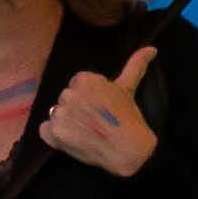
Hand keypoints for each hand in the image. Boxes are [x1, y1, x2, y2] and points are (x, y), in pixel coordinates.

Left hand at [38, 43, 160, 176]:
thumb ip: (135, 65)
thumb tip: (152, 48)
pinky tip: (72, 139)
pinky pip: (45, 130)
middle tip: (95, 121)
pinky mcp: (53, 133)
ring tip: (86, 131)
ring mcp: (60, 114)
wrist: (127, 150)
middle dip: (78, 109)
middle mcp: (69, 94)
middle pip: (66, 99)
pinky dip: (55, 136)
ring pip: (57, 114)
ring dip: (67, 122)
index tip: (101, 109)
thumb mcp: (128, 88)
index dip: (89, 99)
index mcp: (84, 79)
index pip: (77, 85)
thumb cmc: (128, 119)